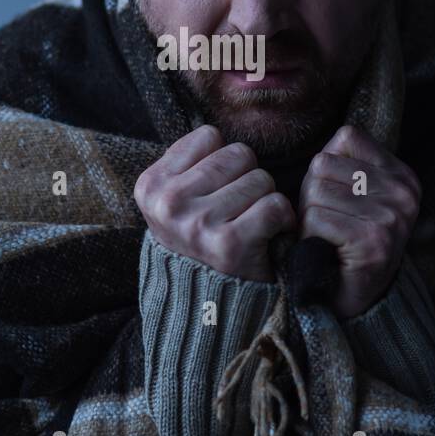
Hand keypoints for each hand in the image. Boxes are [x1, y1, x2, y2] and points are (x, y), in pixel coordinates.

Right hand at [134, 124, 296, 282]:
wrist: (204, 305)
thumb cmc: (198, 241)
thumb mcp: (174, 201)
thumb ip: (188, 164)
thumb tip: (216, 130)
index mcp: (151, 185)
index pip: (209, 137)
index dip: (222, 161)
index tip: (216, 190)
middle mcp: (170, 203)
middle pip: (238, 154)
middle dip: (247, 178)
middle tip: (238, 209)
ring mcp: (198, 223)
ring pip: (261, 179)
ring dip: (265, 199)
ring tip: (250, 223)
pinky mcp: (230, 244)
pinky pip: (275, 206)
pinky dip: (282, 220)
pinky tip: (269, 234)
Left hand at [297, 124, 420, 319]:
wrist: (355, 302)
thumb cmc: (343, 242)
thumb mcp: (352, 193)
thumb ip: (343, 162)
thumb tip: (319, 150)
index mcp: (403, 175)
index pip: (346, 137)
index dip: (326, 168)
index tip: (337, 199)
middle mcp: (404, 193)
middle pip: (324, 164)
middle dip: (311, 195)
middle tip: (328, 225)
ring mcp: (391, 217)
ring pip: (315, 192)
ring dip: (308, 218)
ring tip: (327, 238)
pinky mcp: (373, 241)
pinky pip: (315, 220)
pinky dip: (309, 237)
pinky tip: (328, 251)